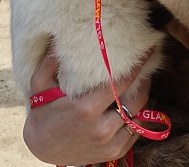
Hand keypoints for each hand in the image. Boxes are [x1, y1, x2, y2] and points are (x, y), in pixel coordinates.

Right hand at [22, 49, 152, 165]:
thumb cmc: (42, 113)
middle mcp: (102, 128)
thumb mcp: (40, 85)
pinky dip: (137, 117)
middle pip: (137, 100)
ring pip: (139, 117)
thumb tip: (59, 36)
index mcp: (86, 108)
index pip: (121, 83)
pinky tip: (132, 107)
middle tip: (145, 69)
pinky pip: (136, 132)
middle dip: (144, 82)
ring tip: (140, 86)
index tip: (148, 50)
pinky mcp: (115, 152)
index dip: (137, 66)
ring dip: (142, 100)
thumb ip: (50, 61)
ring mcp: (110, 143)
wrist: (43, 149)